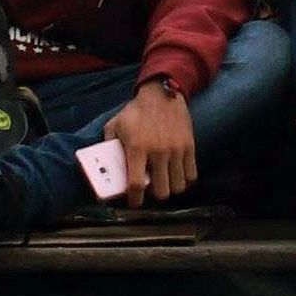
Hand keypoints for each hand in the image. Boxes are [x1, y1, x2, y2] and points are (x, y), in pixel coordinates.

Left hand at [113, 81, 197, 199]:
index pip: (136, 184)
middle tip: (151, 189)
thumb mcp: (115, 125)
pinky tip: (176, 174)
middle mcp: (158, 152)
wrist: (161, 93)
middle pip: (162, 192)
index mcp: (137, 148)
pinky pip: (192, 175)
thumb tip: (104, 168)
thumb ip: (109, 146)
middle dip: (155, 195)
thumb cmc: (135, 111)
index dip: (135, 200)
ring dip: (170, 188)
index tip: (134, 203)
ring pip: (178, 187)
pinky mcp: (189, 147)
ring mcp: (176, 150)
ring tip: (165, 182)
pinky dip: (185, 179)